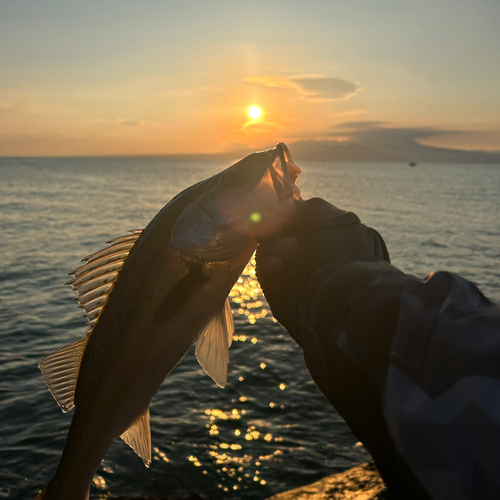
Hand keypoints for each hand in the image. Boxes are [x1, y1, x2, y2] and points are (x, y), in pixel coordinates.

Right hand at [256, 197, 346, 343]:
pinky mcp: (278, 289)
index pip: (294, 220)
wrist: (344, 299)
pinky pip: (262, 270)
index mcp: (322, 237)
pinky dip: (267, 264)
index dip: (285, 214)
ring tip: (291, 250)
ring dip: (275, 245)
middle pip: (276, 232)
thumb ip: (314, 207)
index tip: (283, 211)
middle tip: (284, 229)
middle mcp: (306, 253)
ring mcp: (292, 272)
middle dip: (276, 228)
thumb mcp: (337, 219)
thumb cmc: (345, 255)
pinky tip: (278, 265)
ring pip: (267, 249)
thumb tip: (294, 207)